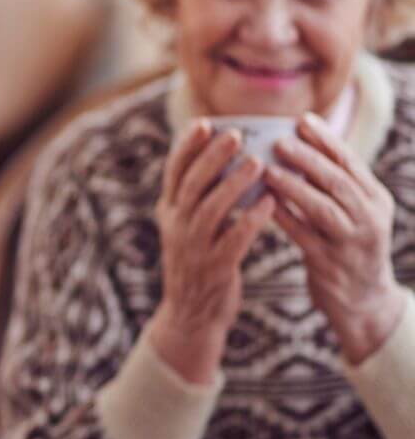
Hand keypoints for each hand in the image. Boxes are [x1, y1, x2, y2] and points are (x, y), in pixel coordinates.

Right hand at [150, 121, 274, 383]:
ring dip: (233, 185)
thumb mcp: (185, 227)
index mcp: (169, 212)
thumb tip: (216, 156)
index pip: (173, 172)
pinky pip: (233, 240)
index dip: (187, 147)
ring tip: (257, 163)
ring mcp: (193, 249)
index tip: (204, 122)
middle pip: (191, 185)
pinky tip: (270, 204)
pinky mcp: (215, 269)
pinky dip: (250, 221)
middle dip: (212, 158)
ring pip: (211, 210)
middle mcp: (176, 227)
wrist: (190, 316)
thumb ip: (195, 197)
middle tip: (235, 135)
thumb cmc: (196, 262)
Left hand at [266, 113, 405, 363]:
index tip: (301, 120)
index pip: (351, 162)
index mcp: (375, 199)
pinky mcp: (330, 264)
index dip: (326, 140)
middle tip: (279, 140)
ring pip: (322, 207)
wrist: (364, 303)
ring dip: (293, 187)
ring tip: (266, 170)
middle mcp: (369, 218)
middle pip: (338, 181)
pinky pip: (303, 236)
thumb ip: (333, 186)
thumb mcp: (353, 214)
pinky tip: (260, 205)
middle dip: (308, 158)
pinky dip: (282, 218)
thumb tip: (299, 146)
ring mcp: (351, 242)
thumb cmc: (348, 249)